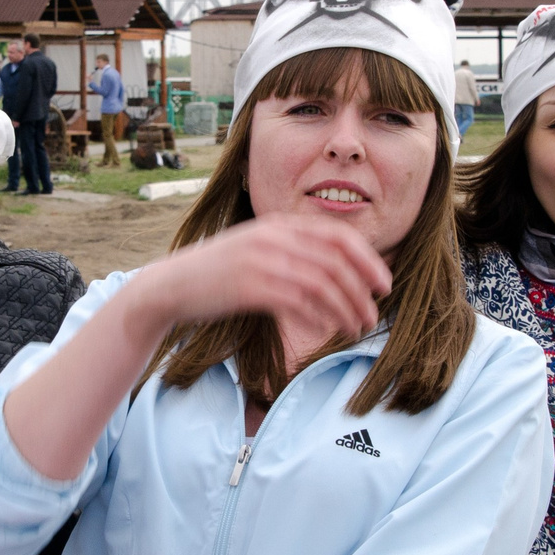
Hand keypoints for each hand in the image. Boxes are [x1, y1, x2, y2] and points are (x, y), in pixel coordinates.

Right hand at [131, 214, 391, 343]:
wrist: (171, 286)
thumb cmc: (218, 274)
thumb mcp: (257, 249)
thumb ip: (291, 250)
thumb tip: (335, 271)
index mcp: (278, 224)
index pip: (338, 235)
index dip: (368, 260)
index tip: (384, 284)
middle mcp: (273, 237)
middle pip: (336, 261)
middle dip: (362, 290)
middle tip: (373, 315)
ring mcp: (261, 261)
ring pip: (322, 284)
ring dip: (346, 309)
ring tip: (356, 328)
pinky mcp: (250, 287)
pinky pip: (298, 302)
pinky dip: (320, 317)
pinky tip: (328, 330)